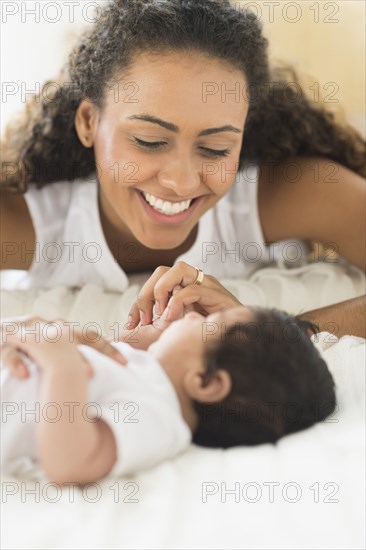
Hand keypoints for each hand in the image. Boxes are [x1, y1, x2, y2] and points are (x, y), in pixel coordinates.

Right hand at [0, 317, 126, 377]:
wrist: (0, 331)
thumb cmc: (29, 345)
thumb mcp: (53, 348)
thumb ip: (72, 356)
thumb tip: (99, 374)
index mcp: (62, 330)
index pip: (90, 336)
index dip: (108, 349)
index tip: (125, 364)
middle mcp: (47, 327)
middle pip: (69, 338)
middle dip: (80, 356)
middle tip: (93, 374)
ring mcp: (25, 333)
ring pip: (40, 343)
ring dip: (53, 358)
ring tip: (56, 375)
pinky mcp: (3, 342)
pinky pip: (10, 352)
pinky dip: (17, 363)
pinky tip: (24, 375)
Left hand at [127, 261, 241, 326]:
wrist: (245, 339)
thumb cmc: (213, 336)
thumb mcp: (181, 329)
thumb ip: (164, 324)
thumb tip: (138, 328)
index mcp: (184, 288)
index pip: (155, 281)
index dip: (139, 301)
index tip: (130, 323)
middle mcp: (195, 281)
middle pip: (162, 270)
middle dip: (146, 293)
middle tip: (141, 319)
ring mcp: (207, 285)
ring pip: (176, 270)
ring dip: (161, 291)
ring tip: (158, 314)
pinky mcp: (217, 294)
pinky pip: (192, 289)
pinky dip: (177, 302)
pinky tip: (171, 319)